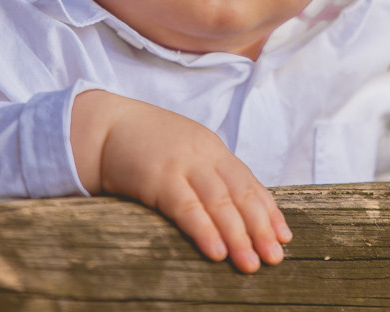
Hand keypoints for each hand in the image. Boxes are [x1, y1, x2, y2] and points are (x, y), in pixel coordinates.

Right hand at [71, 90, 291, 272]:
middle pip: (240, 194)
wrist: (105, 127)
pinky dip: (204, 229)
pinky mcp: (158, 178)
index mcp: (213, 149)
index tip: (284, 236)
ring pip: (219, 203)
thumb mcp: (184, 151)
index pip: (248, 182)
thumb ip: (207, 173)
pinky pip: (186, 208)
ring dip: (238, 235)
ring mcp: (182, 165)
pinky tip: (216, 250)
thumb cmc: (146, 145)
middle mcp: (203, 155)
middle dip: (260, 227)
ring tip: (251, 262)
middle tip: (275, 257)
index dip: (268, 210)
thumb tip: (232, 211)